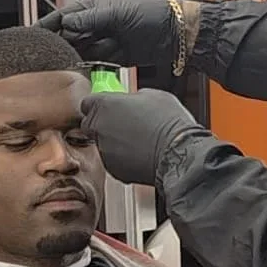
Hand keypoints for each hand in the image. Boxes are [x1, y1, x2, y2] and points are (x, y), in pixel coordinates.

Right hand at [40, 0, 177, 68]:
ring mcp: (103, 42)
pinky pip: (94, 65)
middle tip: (45, 59)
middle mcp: (95, 25)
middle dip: (58, 47)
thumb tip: (65, 24)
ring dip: (72, 60)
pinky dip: (88, 69)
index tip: (31, 37)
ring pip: (79, 53)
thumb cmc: (149, 14)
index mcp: (92, 8)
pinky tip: (79, 74)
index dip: (46, 27)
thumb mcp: (116, 13)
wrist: (174, 34)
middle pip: (68, 37)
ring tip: (61, 69)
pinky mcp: (113, 59)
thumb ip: (89, 19)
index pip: (62, 17)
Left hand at [82, 89, 203, 187]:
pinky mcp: (114, 170)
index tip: (110, 106)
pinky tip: (140, 153)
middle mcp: (99, 128)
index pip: (87, 103)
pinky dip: (123, 158)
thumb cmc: (169, 123)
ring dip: (115, 142)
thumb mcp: (152, 95)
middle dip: (104, 124)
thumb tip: (132, 101)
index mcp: (104, 105)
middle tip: (124, 123)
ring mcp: (104, 150)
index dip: (100, 105)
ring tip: (138, 140)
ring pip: (103, 145)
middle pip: (91, 125)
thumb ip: (132, 98)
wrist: (178, 153)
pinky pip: (114, 161)